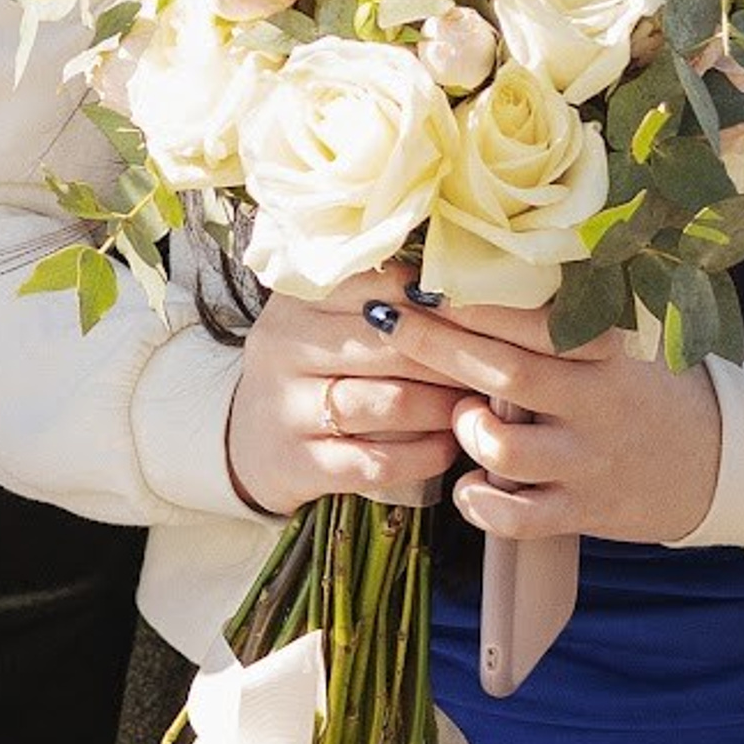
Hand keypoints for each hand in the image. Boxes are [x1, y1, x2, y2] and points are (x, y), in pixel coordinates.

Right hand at [221, 268, 462, 519]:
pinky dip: (424, 455)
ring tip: (474, 406)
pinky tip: (448, 447)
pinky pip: (378, 461)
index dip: (439, 301)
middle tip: (496, 366)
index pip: (380, 286)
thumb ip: (376, 295)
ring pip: (388, 402)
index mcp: (296, 299)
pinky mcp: (299, 463)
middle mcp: (284, 345)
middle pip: (392, 344)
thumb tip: (459, 280)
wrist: (247, 441)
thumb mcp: (322, 320)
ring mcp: (288, 406)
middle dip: (453, 358)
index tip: (483, 315)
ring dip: (443, 406)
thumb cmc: (308, 370)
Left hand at [398, 301, 722, 546]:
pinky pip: (515, 518)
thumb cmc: (635, 386)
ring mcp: (588, 461)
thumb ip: (552, 314)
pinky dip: (477, 503)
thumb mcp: (610, 342)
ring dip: (464, 429)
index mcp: (603, 351)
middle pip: (504, 372)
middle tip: (384, 318)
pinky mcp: (583, 512)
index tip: (415, 280)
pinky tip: (469, 484)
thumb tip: (466, 265)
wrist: (714, 461)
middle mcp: (596, 403)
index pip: (529, 320)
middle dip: (434, 344)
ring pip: (504, 449)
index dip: (467, 301)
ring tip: (461, 415)